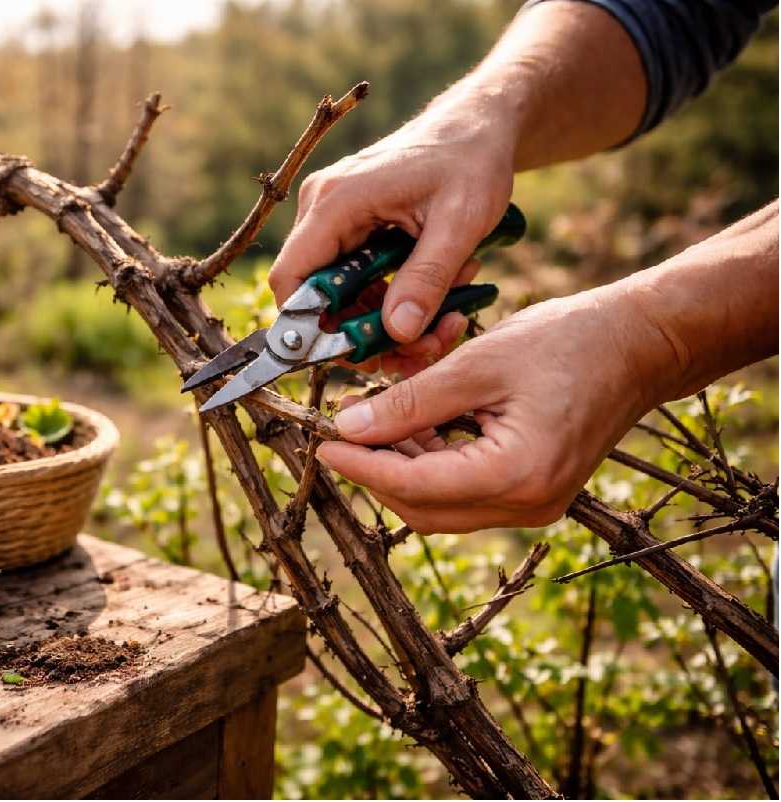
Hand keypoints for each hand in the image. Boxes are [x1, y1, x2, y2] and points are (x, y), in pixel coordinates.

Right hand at [269, 96, 517, 372]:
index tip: (356, 353)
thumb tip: (398, 333)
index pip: (291, 279)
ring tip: (447, 318)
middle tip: (422, 348)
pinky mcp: (352, 228)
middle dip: (368, 333)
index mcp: (336, 202)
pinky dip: (395, 299)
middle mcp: (323, 210)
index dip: (309, 327)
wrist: (479, 125)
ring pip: (343, 297)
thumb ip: (427, 278)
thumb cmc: (471, 160)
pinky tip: (440, 295)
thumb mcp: (460, 222)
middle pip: (318, 298)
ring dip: (389, 320)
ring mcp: (335, 219)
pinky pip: (359, 282)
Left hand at [315, 286, 674, 532]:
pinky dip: (431, 464)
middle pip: (422, 507)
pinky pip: (464, 492)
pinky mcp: (533, 493)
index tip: (321, 445)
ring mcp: (533, 505)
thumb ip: (410, 401)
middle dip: (376, 471)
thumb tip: (349, 428)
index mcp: (516, 475)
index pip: (414, 485)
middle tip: (340, 430)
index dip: (361, 466)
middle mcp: (526, 505)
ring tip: (373, 421)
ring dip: (401, 467)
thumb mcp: (477, 364)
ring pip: (440, 504)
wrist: (639, 345)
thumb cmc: (569, 342)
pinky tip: (411, 426)